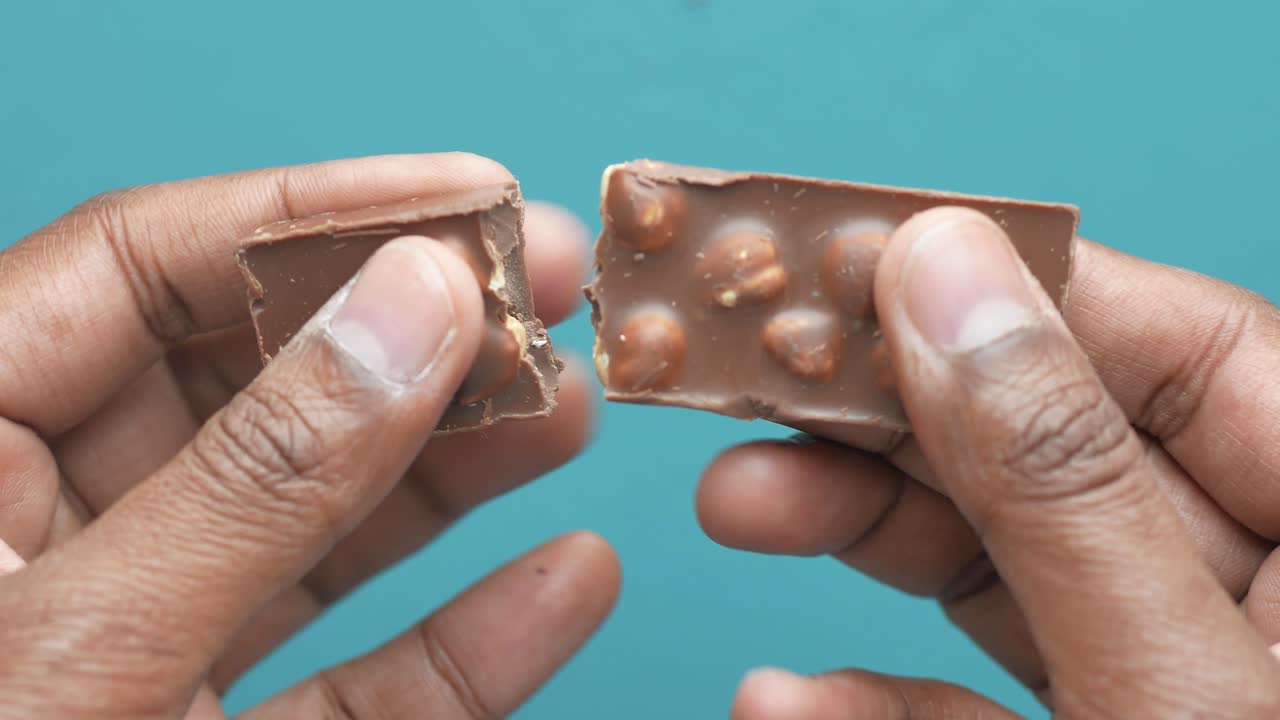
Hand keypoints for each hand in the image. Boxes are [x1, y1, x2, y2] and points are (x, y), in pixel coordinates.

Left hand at [0, 153, 619, 718]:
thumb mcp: (85, 650)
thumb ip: (258, 479)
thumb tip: (415, 306)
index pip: (132, 272)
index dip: (308, 216)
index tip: (470, 197)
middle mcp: (56, 542)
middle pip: (254, 389)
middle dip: (416, 338)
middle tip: (550, 293)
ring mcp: (142, 651)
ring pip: (321, 526)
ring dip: (459, 470)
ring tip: (572, 412)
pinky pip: (357, 689)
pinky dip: (465, 647)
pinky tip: (565, 584)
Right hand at [700, 207, 1279, 716]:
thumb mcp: (1172, 685)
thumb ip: (1061, 486)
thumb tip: (946, 273)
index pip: (1191, 352)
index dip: (1021, 288)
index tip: (862, 254)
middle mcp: (1252, 597)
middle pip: (1058, 448)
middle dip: (892, 417)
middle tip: (753, 374)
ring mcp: (1165, 676)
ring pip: (1000, 563)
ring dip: (853, 535)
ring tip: (735, 501)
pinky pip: (979, 699)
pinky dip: (875, 705)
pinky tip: (791, 700)